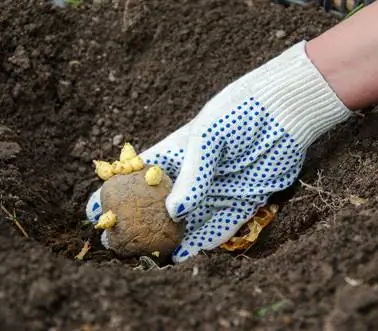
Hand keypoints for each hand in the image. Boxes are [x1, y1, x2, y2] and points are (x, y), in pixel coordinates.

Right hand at [86, 41, 350, 261]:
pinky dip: (201, 241)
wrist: (281, 113)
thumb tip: (175, 212)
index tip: (96, 211)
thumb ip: (192, 174)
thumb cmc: (237, 115)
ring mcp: (214, 192)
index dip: (114, 193)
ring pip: (186, 223)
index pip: (136, 178)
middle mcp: (191, 178)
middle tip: (120, 245)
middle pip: (158, 207)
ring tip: (149, 258)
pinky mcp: (240, 202)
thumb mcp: (208, 138)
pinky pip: (218, 227)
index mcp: (174, 156)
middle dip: (138, 226)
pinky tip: (184, 254)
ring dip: (168, 240)